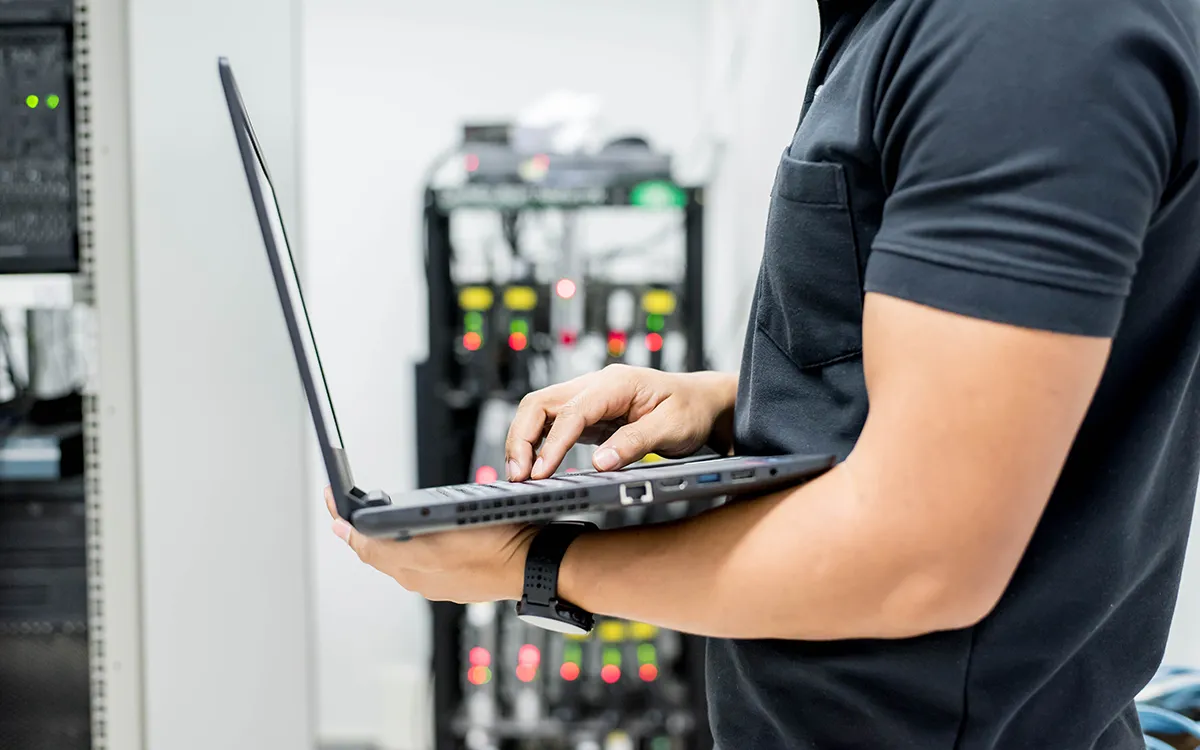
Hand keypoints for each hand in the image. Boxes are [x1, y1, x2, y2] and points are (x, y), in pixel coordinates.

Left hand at [325, 488, 536, 603]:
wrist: (533, 563)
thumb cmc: (494, 543)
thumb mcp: (436, 528)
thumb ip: (385, 537)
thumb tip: (346, 532)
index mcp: (408, 567)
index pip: (362, 544)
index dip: (344, 521)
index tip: (332, 503)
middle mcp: (418, 579)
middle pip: (377, 552)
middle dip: (362, 530)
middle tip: (347, 511)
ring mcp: (438, 582)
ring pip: (400, 557)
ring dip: (388, 539)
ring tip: (383, 521)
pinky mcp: (456, 582)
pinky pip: (424, 564)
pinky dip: (416, 547)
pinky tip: (425, 537)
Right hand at [506, 365, 737, 479]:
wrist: (703, 403)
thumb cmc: (691, 409)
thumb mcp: (672, 428)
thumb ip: (636, 443)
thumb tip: (601, 463)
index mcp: (616, 383)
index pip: (572, 411)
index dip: (552, 443)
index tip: (540, 472)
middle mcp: (596, 386)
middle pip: (540, 403)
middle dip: (522, 438)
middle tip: (518, 475)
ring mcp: (589, 399)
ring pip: (540, 412)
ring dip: (524, 441)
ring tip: (519, 475)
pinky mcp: (589, 416)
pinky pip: (553, 425)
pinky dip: (538, 444)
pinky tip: (535, 467)